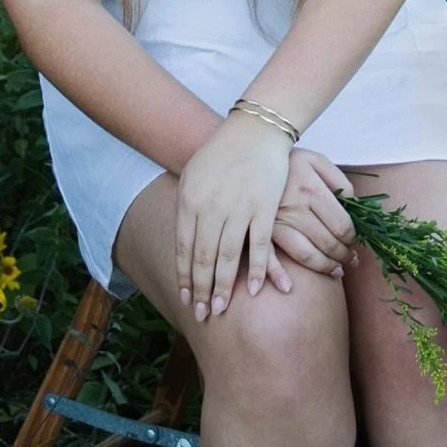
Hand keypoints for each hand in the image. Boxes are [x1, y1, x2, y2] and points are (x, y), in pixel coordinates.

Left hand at [176, 110, 294, 322]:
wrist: (254, 130)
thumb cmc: (221, 153)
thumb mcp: (193, 176)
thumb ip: (187, 209)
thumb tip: (183, 242)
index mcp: (190, 201)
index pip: (184, 249)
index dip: (185, 278)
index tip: (186, 300)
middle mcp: (211, 207)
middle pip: (203, 258)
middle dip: (202, 290)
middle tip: (202, 315)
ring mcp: (239, 208)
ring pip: (228, 257)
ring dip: (224, 287)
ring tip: (221, 309)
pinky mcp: (264, 208)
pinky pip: (259, 245)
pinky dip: (257, 269)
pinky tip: (253, 290)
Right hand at [270, 147, 358, 284]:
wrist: (249, 155)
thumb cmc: (288, 161)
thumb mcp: (317, 160)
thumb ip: (339, 180)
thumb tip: (354, 205)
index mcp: (311, 189)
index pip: (342, 225)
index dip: (353, 239)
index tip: (355, 242)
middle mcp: (294, 207)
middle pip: (328, 242)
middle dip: (344, 256)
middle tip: (351, 260)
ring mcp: (275, 220)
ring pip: (305, 254)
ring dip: (325, 267)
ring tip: (337, 271)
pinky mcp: (258, 228)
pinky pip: (267, 256)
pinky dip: (276, 275)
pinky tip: (287, 288)